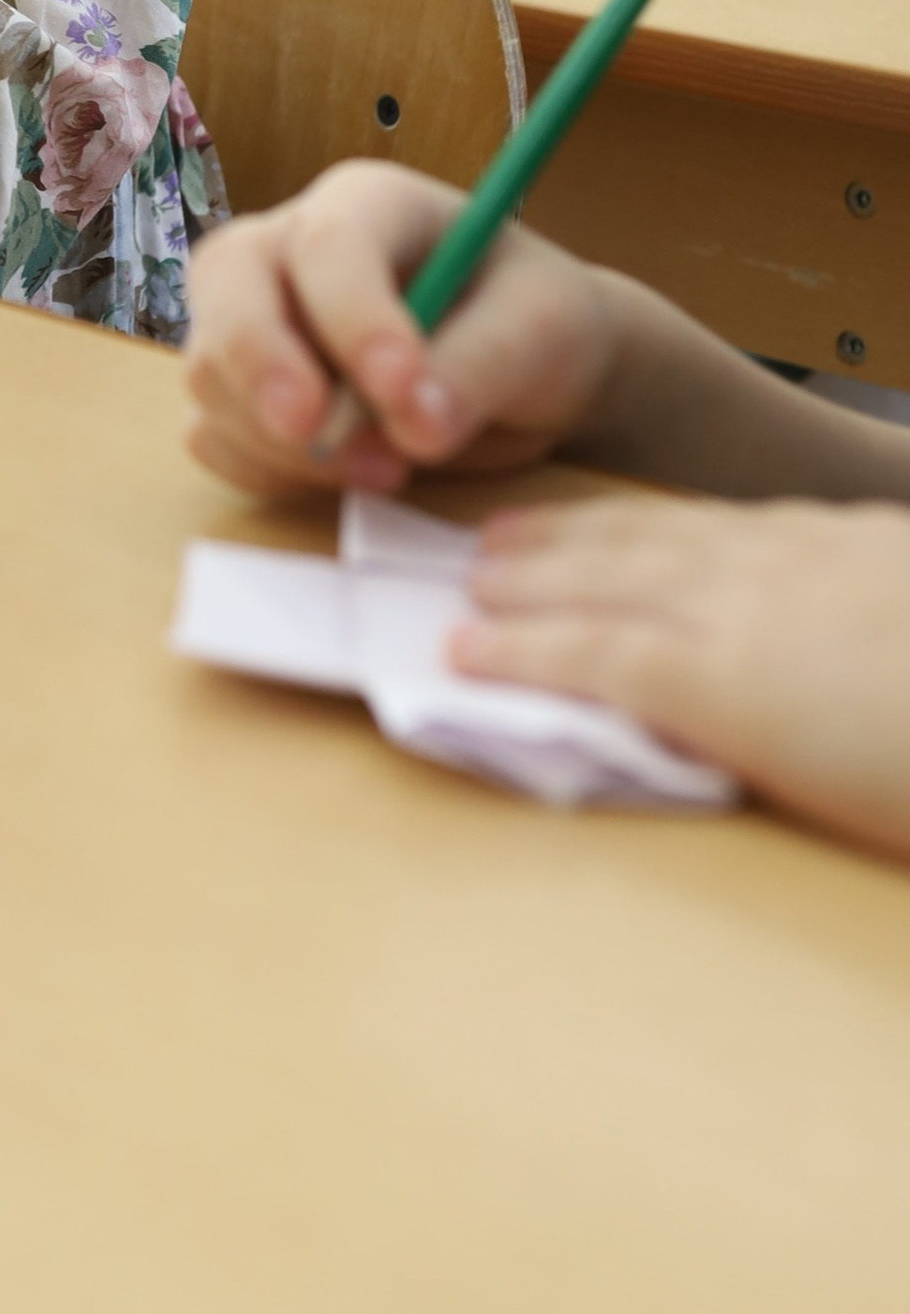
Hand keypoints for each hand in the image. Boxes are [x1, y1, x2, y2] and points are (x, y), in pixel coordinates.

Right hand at [183, 160, 627, 496]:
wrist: (527, 379)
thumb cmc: (537, 325)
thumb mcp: (544, 329)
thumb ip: (482, 364)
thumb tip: (415, 424)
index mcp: (370, 204)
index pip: (331, 243)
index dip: (354, 317)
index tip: (401, 392)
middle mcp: (290, 248)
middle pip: (227, 280)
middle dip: (261, 364)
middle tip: (315, 433)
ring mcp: (253, 319)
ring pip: (210, 368)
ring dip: (280, 437)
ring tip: (388, 472)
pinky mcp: (242, 395)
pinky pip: (214, 435)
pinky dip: (268, 470)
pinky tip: (348, 478)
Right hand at [455, 498, 909, 860]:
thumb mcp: (817, 800)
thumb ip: (729, 745)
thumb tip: (667, 718)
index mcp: (730, 681)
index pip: (594, 655)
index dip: (520, 652)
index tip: (458, 650)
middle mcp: (749, 597)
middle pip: (613, 576)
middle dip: (532, 577)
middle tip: (471, 578)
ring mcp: (802, 551)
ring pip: (665, 528)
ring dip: (582, 530)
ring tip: (522, 531)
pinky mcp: (855, 528)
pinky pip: (733, 514)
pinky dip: (669, 516)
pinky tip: (658, 520)